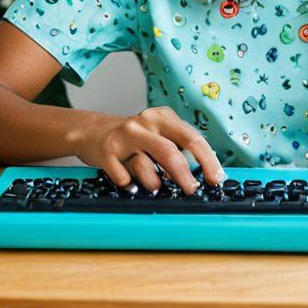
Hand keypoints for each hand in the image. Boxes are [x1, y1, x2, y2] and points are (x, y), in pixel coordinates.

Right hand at [73, 105, 225, 193]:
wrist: (91, 131)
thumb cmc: (132, 137)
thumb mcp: (157, 133)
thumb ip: (177, 147)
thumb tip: (203, 172)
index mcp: (162, 117)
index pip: (192, 138)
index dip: (207, 160)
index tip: (215, 178)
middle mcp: (144, 123)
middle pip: (170, 152)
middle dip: (185, 176)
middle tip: (192, 190)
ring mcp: (124, 137)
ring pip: (145, 166)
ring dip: (154, 183)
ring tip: (155, 186)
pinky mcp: (106, 152)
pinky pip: (123, 177)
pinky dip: (130, 185)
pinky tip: (129, 183)